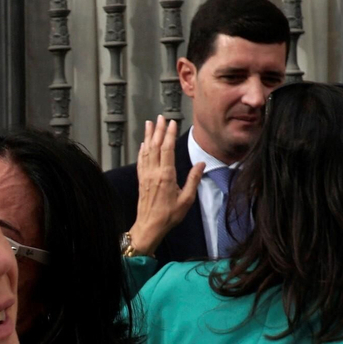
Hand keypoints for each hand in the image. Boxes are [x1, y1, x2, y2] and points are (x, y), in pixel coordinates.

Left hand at [129, 116, 204, 256]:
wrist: (149, 226)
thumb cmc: (169, 215)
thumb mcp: (187, 200)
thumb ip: (193, 180)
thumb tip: (201, 165)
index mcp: (166, 176)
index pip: (167, 149)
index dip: (169, 134)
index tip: (172, 122)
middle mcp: (154, 172)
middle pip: (155, 146)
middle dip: (158, 130)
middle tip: (160, 117)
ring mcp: (145, 175)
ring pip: (146, 151)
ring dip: (148, 136)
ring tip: (149, 124)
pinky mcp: (141, 180)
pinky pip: (141, 160)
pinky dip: (142, 150)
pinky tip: (143, 144)